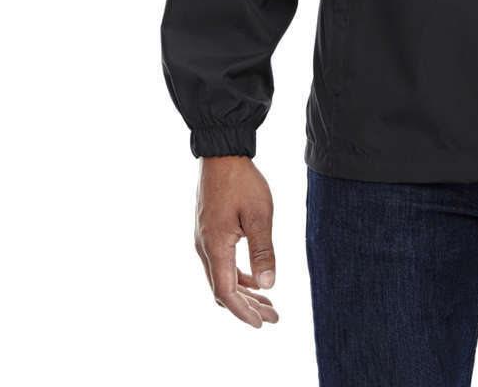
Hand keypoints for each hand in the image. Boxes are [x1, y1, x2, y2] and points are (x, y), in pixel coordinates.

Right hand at [194, 155, 280, 326]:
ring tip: (268, 303)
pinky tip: (255, 279)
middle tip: (273, 317)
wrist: (221, 154)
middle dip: (247, 307)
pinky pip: (221, 263)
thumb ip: (263, 251)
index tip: (262, 323)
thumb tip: (269, 285)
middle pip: (223, 290)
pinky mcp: (208, 232)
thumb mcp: (259, 215)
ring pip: (221, 278)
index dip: (244, 311)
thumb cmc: (241, 182)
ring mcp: (204, 240)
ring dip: (244, 293)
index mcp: (215, 247)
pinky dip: (238, 276)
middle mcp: (204, 248)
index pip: (226, 292)